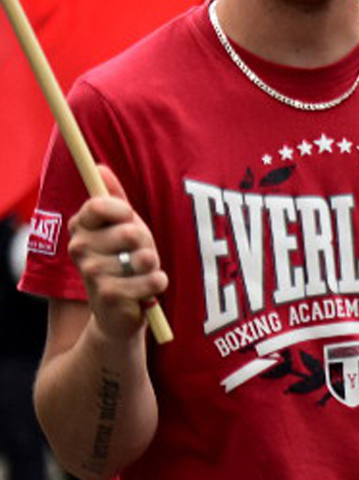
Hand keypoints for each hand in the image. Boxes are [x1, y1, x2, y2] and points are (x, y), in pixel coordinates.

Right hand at [67, 165, 167, 341]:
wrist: (118, 313)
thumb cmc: (124, 261)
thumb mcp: (122, 227)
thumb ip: (114, 198)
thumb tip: (99, 166)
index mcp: (80, 227)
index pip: (100, 204)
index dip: (123, 212)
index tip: (127, 221)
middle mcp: (79, 248)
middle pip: (131, 231)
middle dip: (146, 243)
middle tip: (137, 255)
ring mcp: (92, 273)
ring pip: (145, 257)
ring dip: (153, 265)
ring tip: (142, 273)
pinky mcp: (109, 296)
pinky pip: (153, 279)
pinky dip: (158, 284)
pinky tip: (147, 291)